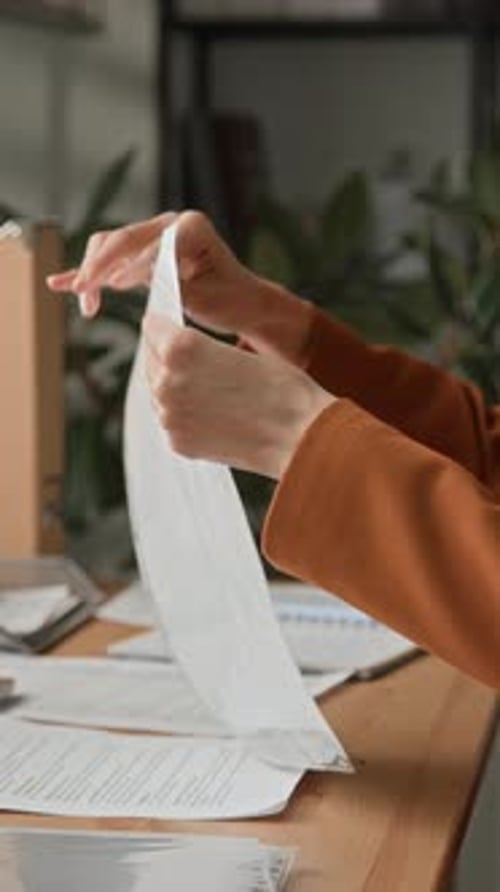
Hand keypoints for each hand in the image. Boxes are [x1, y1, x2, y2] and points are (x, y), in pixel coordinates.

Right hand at [48, 210, 262, 328]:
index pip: (151, 245)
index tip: (116, 286)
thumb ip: (169, 283)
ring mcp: (154, 237)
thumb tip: (131, 274)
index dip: (132, 266)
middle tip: (84, 292)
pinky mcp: (144, 254)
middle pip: (121, 239)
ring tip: (88, 306)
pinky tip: (60, 283)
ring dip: (93, 274)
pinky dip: (89, 273)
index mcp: (192, 227)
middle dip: (99, 266)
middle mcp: (170, 224)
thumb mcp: (204, 297)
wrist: (242, 303)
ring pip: (110, 247)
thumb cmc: (230, 299)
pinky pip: (111, 260)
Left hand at [143, 314, 334, 478]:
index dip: (166, 326)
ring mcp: (170, 416)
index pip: (152, 327)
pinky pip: (173, 420)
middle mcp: (166, 382)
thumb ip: (198, 347)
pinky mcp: (178, 442)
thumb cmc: (282, 389)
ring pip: (159, 392)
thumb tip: (175, 347)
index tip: (174, 330)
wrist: (300, 436)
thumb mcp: (238, 349)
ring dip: (176, 388)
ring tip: (214, 391)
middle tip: (201, 365)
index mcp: (180, 349)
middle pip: (151, 360)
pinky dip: (187, 416)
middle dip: (169, 359)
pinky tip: (216, 414)